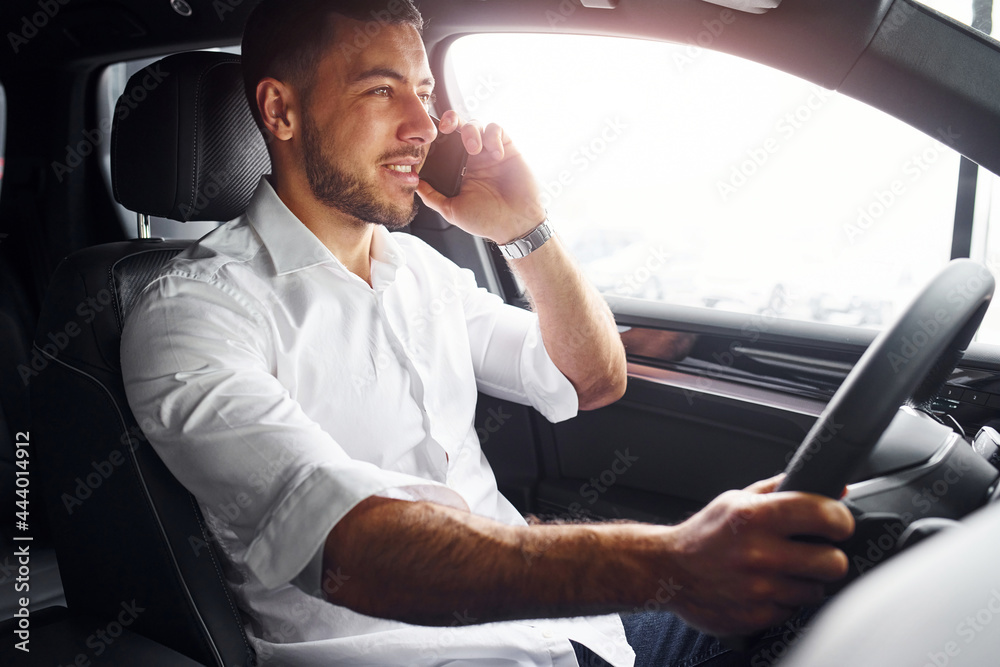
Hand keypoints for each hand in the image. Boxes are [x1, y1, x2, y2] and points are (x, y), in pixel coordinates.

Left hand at [416, 110, 544, 243]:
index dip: (435, 136)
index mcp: (457, 169)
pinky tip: (494, 155)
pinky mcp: (507, 148)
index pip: (443, 144)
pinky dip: (493, 136)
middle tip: (446, 127)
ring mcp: (489, 151)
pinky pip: (497, 129)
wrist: (515, 225)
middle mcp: (472, 158)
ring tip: (474, 150)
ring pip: (476, 124)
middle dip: (450, 120)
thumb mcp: (452, 210)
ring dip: (471, 131)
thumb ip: (432, 196)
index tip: (428, 137)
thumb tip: (413, 182)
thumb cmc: (486, 220)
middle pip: (458, 127)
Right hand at [666, 474, 853, 635]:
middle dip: (829, 556)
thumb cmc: (705, 534)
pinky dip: (785, 600)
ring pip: (817, 590)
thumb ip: (783, 490)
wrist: (669, 570)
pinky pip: (793, 610)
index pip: (824, 515)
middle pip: (834, 561)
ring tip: (785, 570)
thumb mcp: (737, 500)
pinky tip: (767, 587)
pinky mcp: (756, 616)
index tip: (838, 524)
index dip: (840, 520)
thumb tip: (831, 488)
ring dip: (807, 581)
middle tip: (816, 551)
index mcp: (755, 517)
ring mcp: (758, 589)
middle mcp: (759, 553)